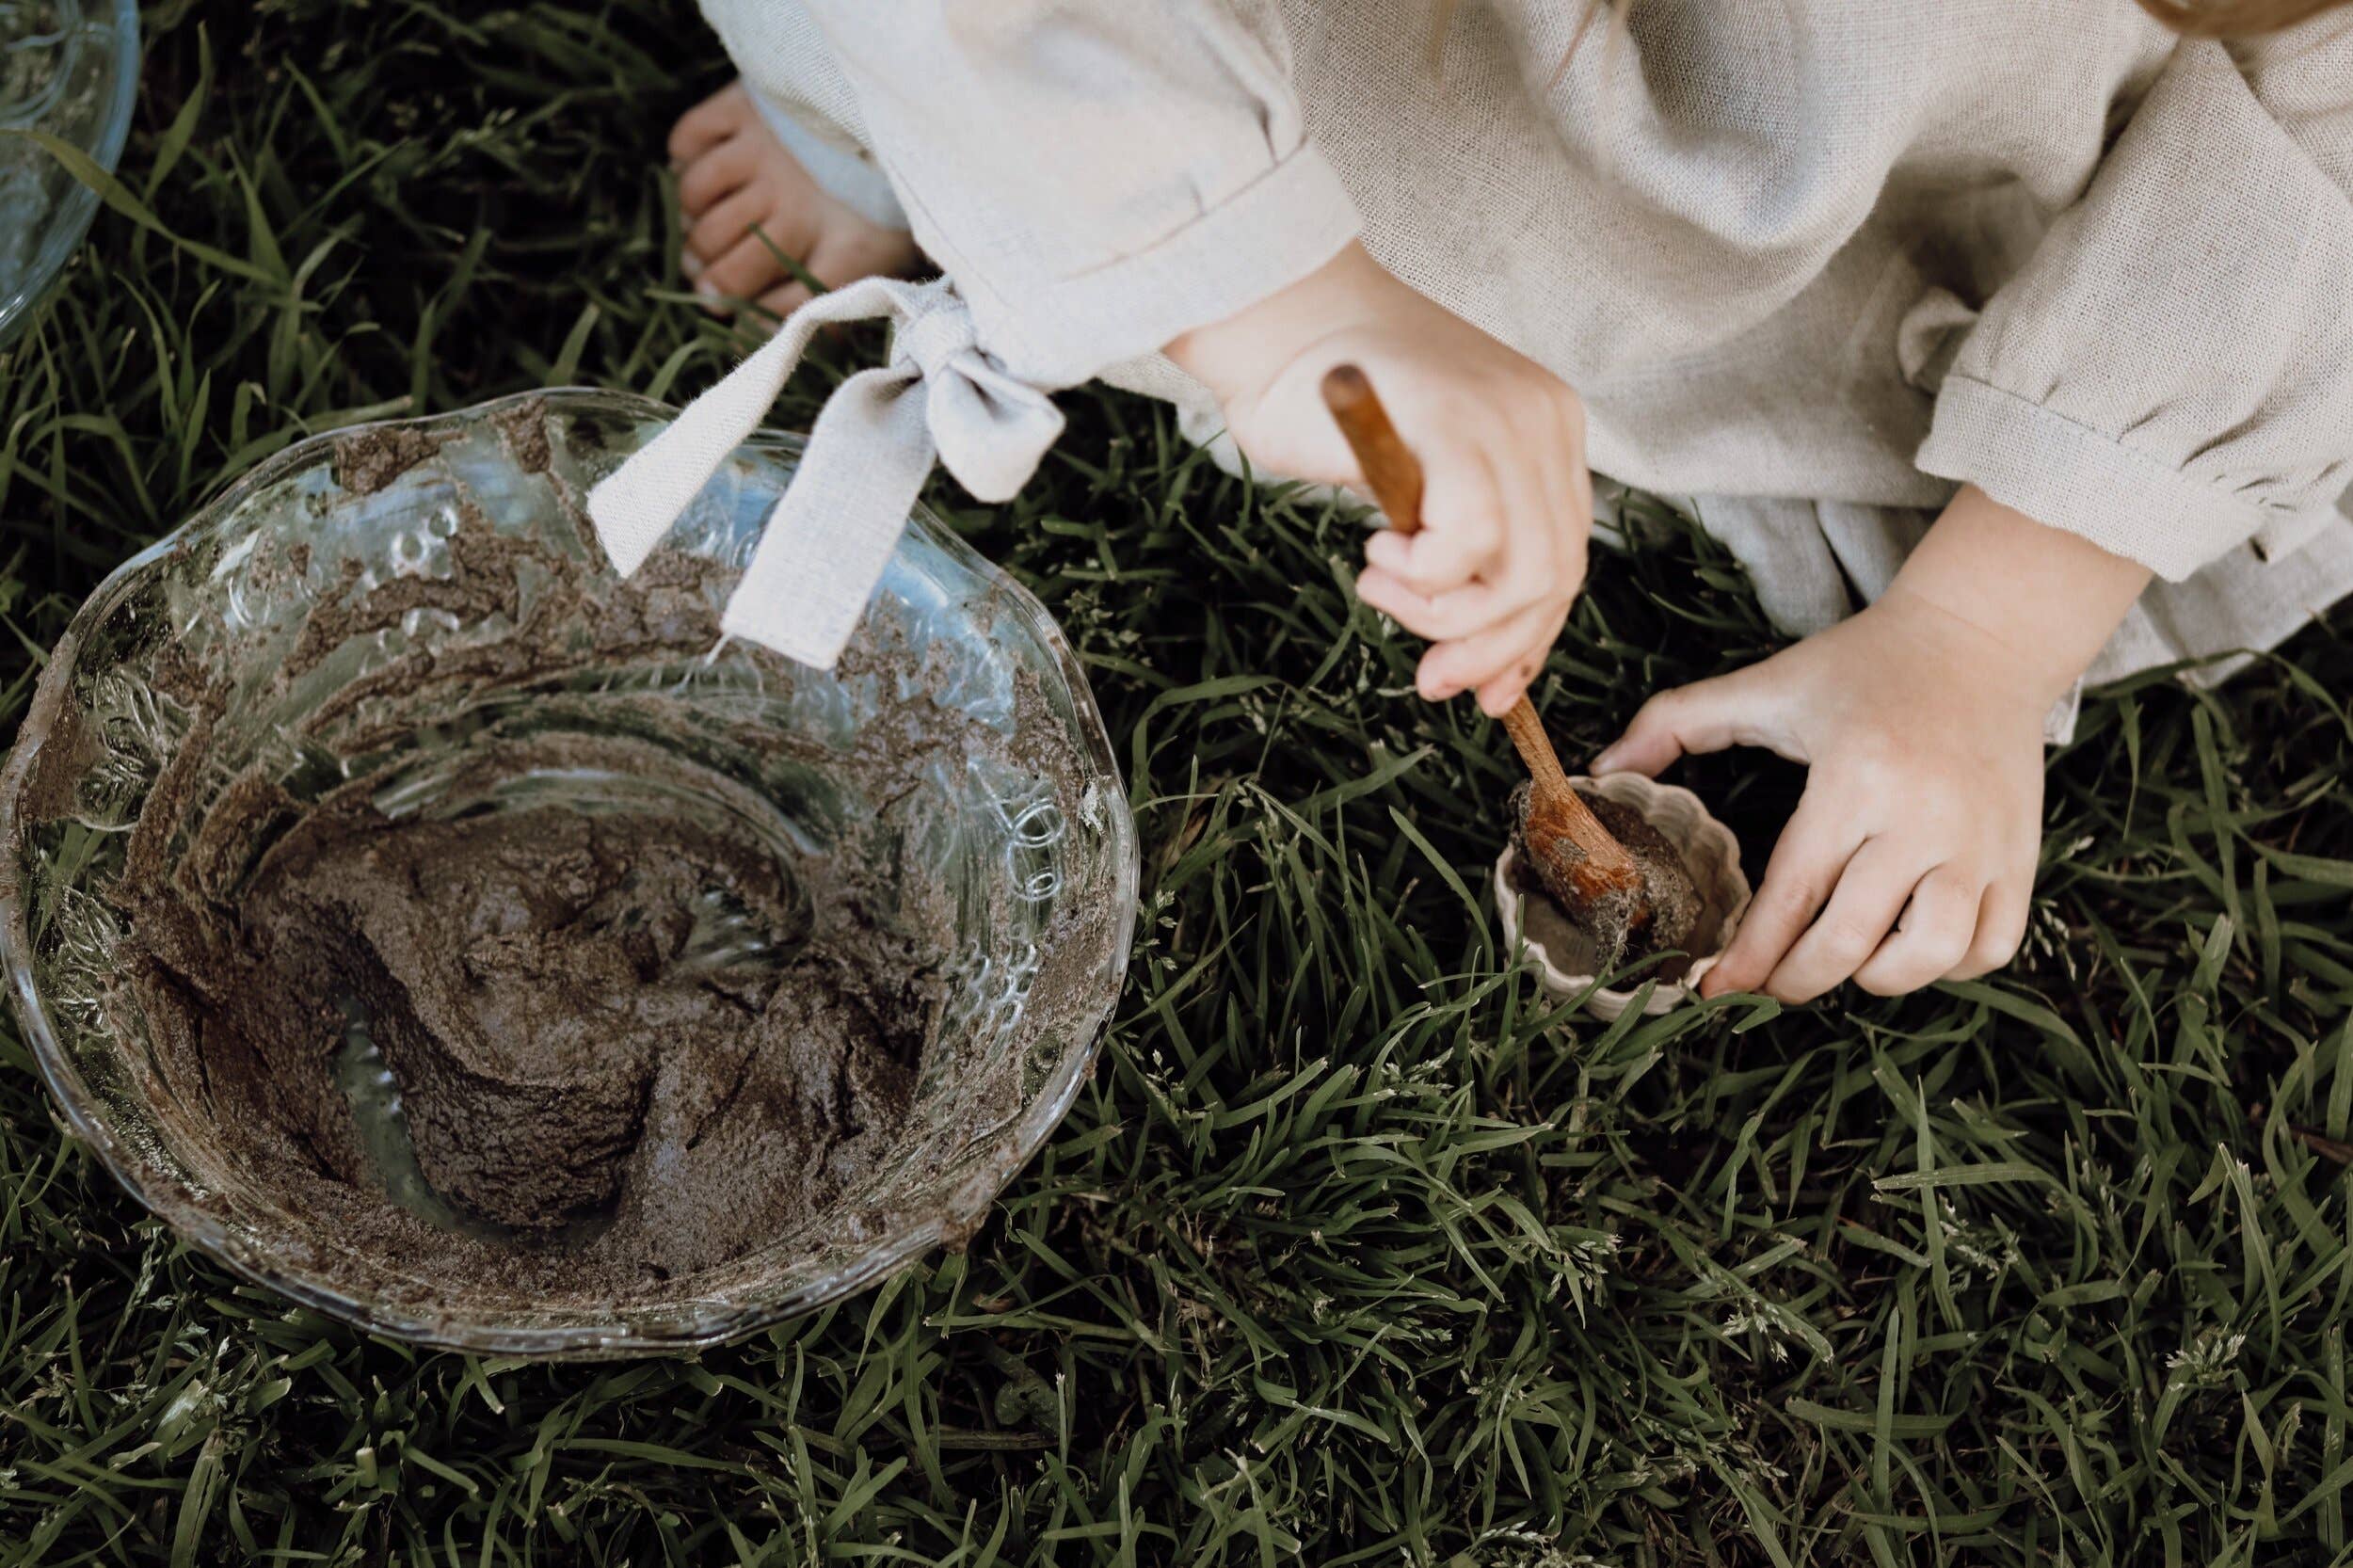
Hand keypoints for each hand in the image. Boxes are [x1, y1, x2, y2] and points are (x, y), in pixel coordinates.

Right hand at [669, 83, 917, 317]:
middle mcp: (800, 202)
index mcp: (846, 248)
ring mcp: (767, 153)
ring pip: (697, 202)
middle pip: (729, 265)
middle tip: (706, 279)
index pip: (789, 307)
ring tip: (702, 227)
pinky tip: (701, 170)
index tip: (731, 316)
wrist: (891, 115)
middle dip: (709, 282)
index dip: (754, 321)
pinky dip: (683, 157)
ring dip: (691, 221)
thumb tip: (746, 339)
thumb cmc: (875, 198)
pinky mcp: (743, 107)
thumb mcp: (872, 253)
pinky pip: (687, 139)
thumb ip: (823, 297)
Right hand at [1166, 242, 1590, 715]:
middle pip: (1556, 579)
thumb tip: (1470, 655)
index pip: (1565, 559)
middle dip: (1492, 650)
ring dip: (1446, 615)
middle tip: (1430, 678)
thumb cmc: (1324, 397)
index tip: (1483, 689)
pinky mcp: (1461, 430)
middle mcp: (1545, 423)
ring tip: (1382, 587)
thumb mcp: (1416, 480)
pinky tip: (1378, 553)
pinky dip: (1425, 577)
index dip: (1528, 640)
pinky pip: (1470, 546)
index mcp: (1545, 430)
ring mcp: (1511, 423)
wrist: (1276, 316)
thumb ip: (1457, 538)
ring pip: (1524, 577)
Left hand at [1593, 592, 2045, 1000]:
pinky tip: (1909, 945)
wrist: (1984, 637)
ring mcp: (1982, 843)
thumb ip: (1677, 721)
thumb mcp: (1768, 684)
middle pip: (1853, 941)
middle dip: (1798, 981)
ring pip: (1933, 956)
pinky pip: (1992, 945)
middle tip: (1770, 984)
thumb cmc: (1865, 665)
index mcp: (1855, 779)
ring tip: (1847, 959)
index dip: (1749, 958)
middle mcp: (1924, 819)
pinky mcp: (2023, 855)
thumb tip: (1603, 768)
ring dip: (1878, 978)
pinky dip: (1949, 966)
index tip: (1714, 990)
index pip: (1792, 896)